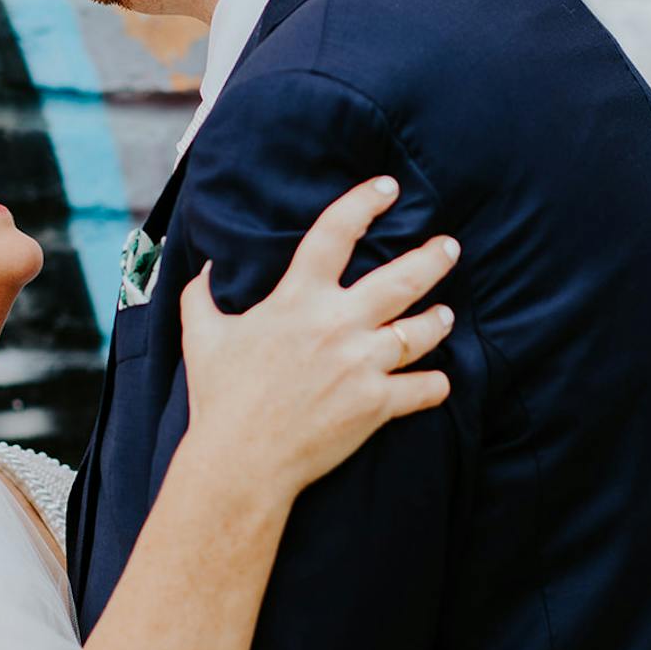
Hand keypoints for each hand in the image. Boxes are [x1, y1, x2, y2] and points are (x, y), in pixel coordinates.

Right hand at [180, 176, 456, 502]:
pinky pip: (425, 388)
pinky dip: (435, 384)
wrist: (241, 461)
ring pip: (421, 331)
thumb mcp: (201, 335)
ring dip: (438, 320)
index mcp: (297, 300)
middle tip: (449, 247)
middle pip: (401, 279)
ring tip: (445, 314)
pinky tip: (438, 380)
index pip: (335, 233)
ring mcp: (362, 364)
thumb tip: (206, 267)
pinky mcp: (377, 405)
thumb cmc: (219, 397)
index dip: (364, 203)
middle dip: (432, 258)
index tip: (387, 188)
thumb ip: (201, 295)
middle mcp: (337, 324)